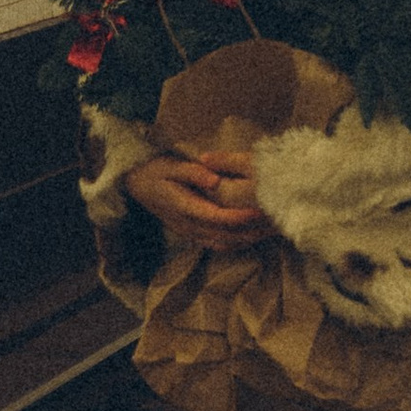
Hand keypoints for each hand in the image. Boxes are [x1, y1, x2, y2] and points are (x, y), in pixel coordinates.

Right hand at [124, 152, 274, 254]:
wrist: (134, 186)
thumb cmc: (154, 171)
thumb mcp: (171, 165)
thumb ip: (194, 173)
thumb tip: (216, 181)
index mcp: (184, 207)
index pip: (217, 217)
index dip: (240, 217)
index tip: (259, 210)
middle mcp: (189, 225)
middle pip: (226, 235)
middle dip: (252, 231)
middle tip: (276, 222)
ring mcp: (190, 233)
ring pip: (224, 244)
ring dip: (248, 239)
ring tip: (271, 230)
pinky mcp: (192, 235)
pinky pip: (218, 245)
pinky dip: (238, 243)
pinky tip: (254, 236)